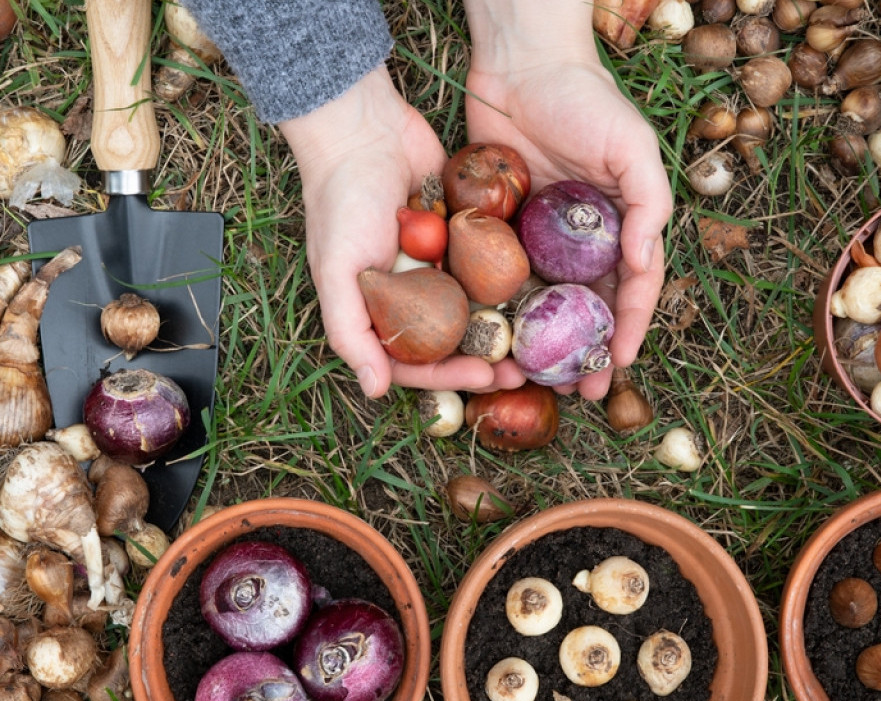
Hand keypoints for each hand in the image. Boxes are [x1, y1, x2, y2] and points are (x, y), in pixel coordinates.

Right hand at [281, 66, 520, 397]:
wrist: (364, 129)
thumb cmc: (341, 201)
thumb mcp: (337, 272)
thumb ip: (351, 332)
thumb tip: (375, 391)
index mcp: (378, 309)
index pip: (417, 360)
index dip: (450, 375)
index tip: (486, 377)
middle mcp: (411, 293)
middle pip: (454, 340)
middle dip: (488, 358)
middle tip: (524, 371)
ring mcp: (440, 263)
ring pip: (478, 306)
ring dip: (507, 325)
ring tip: (540, 339)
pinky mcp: (464, 232)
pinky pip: (492, 263)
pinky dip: (513, 279)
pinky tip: (544, 291)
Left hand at [464, 5, 672, 399]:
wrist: (520, 62)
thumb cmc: (585, 98)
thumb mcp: (632, 146)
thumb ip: (648, 205)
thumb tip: (645, 263)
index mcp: (622, 224)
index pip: (633, 288)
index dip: (628, 329)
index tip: (617, 365)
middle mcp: (582, 237)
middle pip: (588, 307)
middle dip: (586, 352)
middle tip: (579, 392)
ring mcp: (540, 235)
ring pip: (544, 301)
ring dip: (542, 342)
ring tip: (534, 378)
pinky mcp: (498, 227)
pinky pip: (500, 276)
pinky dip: (500, 309)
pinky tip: (492, 339)